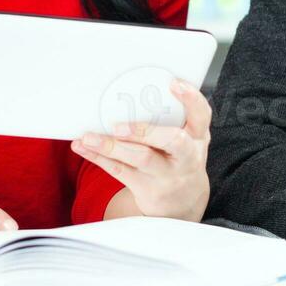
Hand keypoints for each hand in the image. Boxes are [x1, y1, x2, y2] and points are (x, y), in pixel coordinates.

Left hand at [70, 79, 210, 221]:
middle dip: (145, 131)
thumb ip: (173, 117)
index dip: (191, 99)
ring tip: (89, 137)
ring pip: (141, 159)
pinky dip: (99, 157)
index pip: (202, 115)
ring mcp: (168, 175)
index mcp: (198, 137)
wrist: (182, 202)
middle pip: (172, 141)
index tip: (174, 83)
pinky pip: (120, 171)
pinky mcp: (147, 189)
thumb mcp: (188, 139)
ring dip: (112, 146)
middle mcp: (187, 157)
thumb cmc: (180, 158)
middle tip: (119, 126)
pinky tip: (84, 147)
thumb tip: (135, 90)